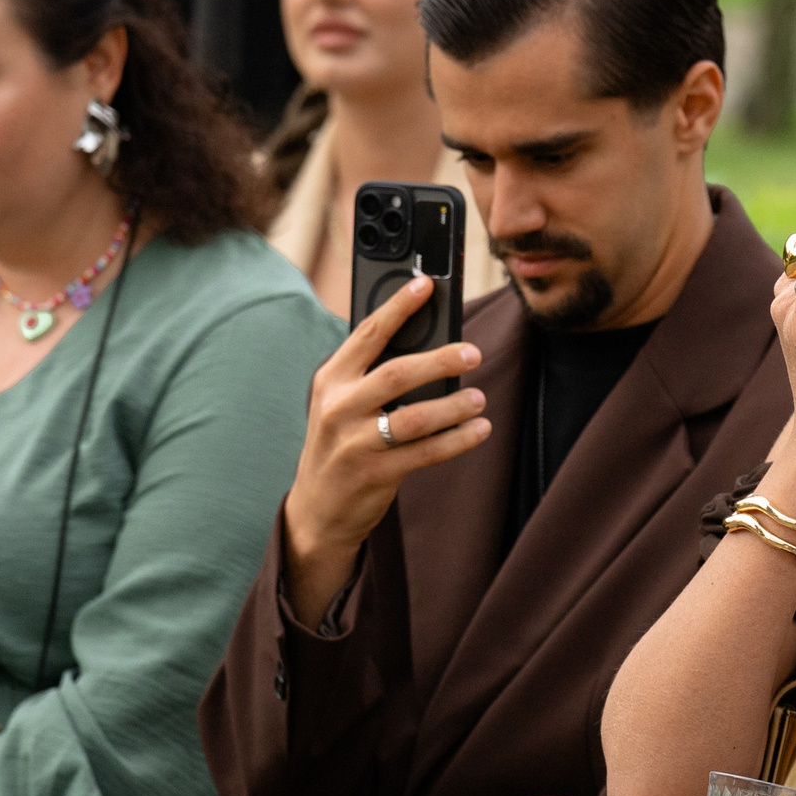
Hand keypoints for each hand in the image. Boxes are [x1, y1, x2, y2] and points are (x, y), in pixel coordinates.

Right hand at [281, 275, 486, 624]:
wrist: (316, 509)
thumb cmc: (339, 444)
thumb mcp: (341, 404)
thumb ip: (371, 377)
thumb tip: (431, 347)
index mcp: (330, 380)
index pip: (367, 334)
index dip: (398, 307)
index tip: (427, 286)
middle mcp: (339, 407)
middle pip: (397, 373)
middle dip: (440, 360)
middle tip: (473, 353)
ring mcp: (356, 443)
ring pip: (415, 417)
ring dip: (454, 406)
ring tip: (479, 398)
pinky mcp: (375, 474)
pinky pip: (426, 453)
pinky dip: (457, 440)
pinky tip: (478, 430)